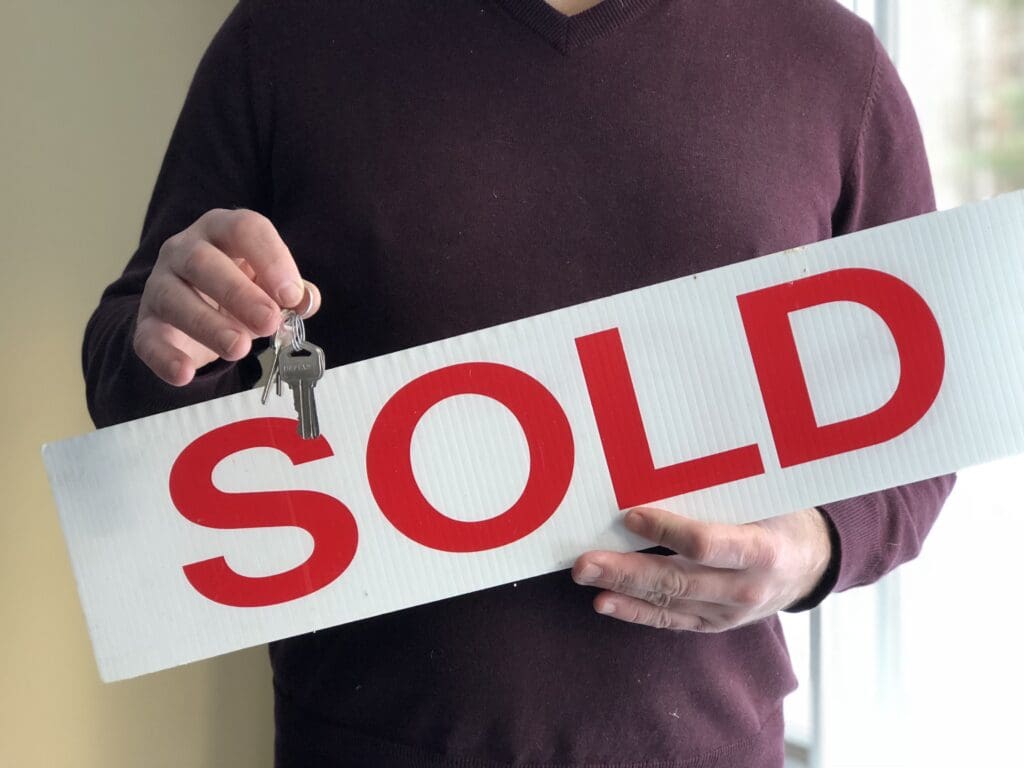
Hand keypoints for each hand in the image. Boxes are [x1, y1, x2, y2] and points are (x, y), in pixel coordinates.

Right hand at [133, 208, 321, 385]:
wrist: (196, 313)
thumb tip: (306, 300)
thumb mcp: (269, 286)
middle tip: (268, 322)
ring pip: (173, 297)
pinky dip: (165, 358)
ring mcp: (160, 285)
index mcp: (222, 230)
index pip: (244, 229)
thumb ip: (291, 292)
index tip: (291, 295)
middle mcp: (185, 250)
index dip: (271, 259)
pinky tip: (185, 373)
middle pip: (203, 261)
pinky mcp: (147, 324)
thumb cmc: (240, 290)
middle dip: (238, 293)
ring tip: (239, 348)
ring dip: (208, 324)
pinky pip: (148, 338)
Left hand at [572, 506, 831, 631]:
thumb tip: (663, 465)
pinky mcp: (714, 625)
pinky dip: (636, 612)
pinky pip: (671, 621)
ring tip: (586, 578)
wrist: (809, 564)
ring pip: (669, 603)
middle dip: (626, 570)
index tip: (631, 515)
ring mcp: (729, 613)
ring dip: (623, 590)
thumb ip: (723, 491)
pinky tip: (605, 602)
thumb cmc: (779, 516)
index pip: (707, 545)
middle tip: (585, 561)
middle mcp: (746, 588)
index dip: (667, 532)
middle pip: (678, 580)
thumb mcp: (765, 498)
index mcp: (762, 550)